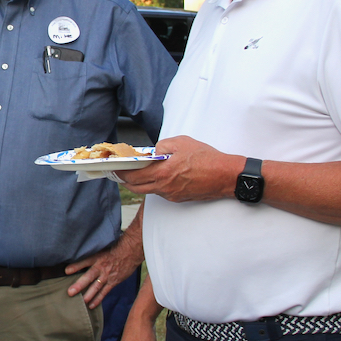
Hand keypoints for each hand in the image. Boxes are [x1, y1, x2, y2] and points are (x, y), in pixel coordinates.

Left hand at [66, 238, 141, 308]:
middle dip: (79, 285)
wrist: (130, 252)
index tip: (66, 271)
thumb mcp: (101, 247)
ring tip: (81, 301)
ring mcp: (107, 276)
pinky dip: (98, 299)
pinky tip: (91, 305)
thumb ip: (90, 253)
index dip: (76, 266)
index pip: (85, 261)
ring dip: (88, 295)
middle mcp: (101, 267)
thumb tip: (77, 253)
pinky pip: (104, 292)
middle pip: (89, 277)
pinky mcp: (113, 282)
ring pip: (96, 287)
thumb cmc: (114, 248)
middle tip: (70, 292)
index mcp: (97, 257)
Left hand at [119, 135, 243, 202]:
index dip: (120, 172)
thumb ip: (162, 146)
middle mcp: (164, 186)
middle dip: (125, 179)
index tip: (114, 167)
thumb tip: (152, 151)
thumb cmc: (206, 158)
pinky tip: (156, 177)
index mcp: (162, 172)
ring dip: (138, 183)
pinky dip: (153, 185)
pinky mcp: (178, 198)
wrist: (225, 175)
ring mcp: (171, 194)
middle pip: (136, 187)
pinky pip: (160, 192)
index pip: (132, 176)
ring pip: (147, 191)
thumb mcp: (182, 142)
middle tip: (120, 172)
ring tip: (135, 173)